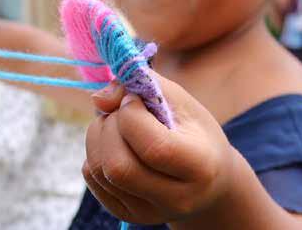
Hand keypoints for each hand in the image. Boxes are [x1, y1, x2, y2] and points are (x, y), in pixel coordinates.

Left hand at [84, 73, 235, 225]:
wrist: (209, 181)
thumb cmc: (194, 132)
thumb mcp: (180, 100)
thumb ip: (143, 85)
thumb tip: (97, 99)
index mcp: (200, 167)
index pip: (153, 148)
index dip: (131, 115)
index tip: (134, 99)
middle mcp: (176, 198)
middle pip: (119, 166)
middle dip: (109, 125)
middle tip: (120, 110)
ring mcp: (149, 212)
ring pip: (99, 171)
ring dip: (97, 135)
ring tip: (115, 123)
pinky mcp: (128, 215)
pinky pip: (92, 178)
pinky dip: (94, 151)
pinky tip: (115, 143)